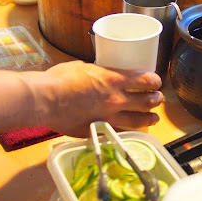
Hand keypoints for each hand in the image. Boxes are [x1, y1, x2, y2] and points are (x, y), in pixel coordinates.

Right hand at [32, 61, 163, 137]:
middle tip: (157, 99)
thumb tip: (102, 74)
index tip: (156, 82)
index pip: (145, 80)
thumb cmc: (60, 79)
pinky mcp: (98, 131)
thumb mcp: (84, 67)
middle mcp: (116, 99)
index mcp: (113, 79)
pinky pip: (118, 133)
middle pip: (146, 101)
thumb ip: (99, 72)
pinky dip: (127, 131)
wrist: (44, 100)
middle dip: (155, 99)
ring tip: (153, 118)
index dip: (154, 81)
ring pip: (137, 120)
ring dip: (149, 118)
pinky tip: (131, 130)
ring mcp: (108, 117)